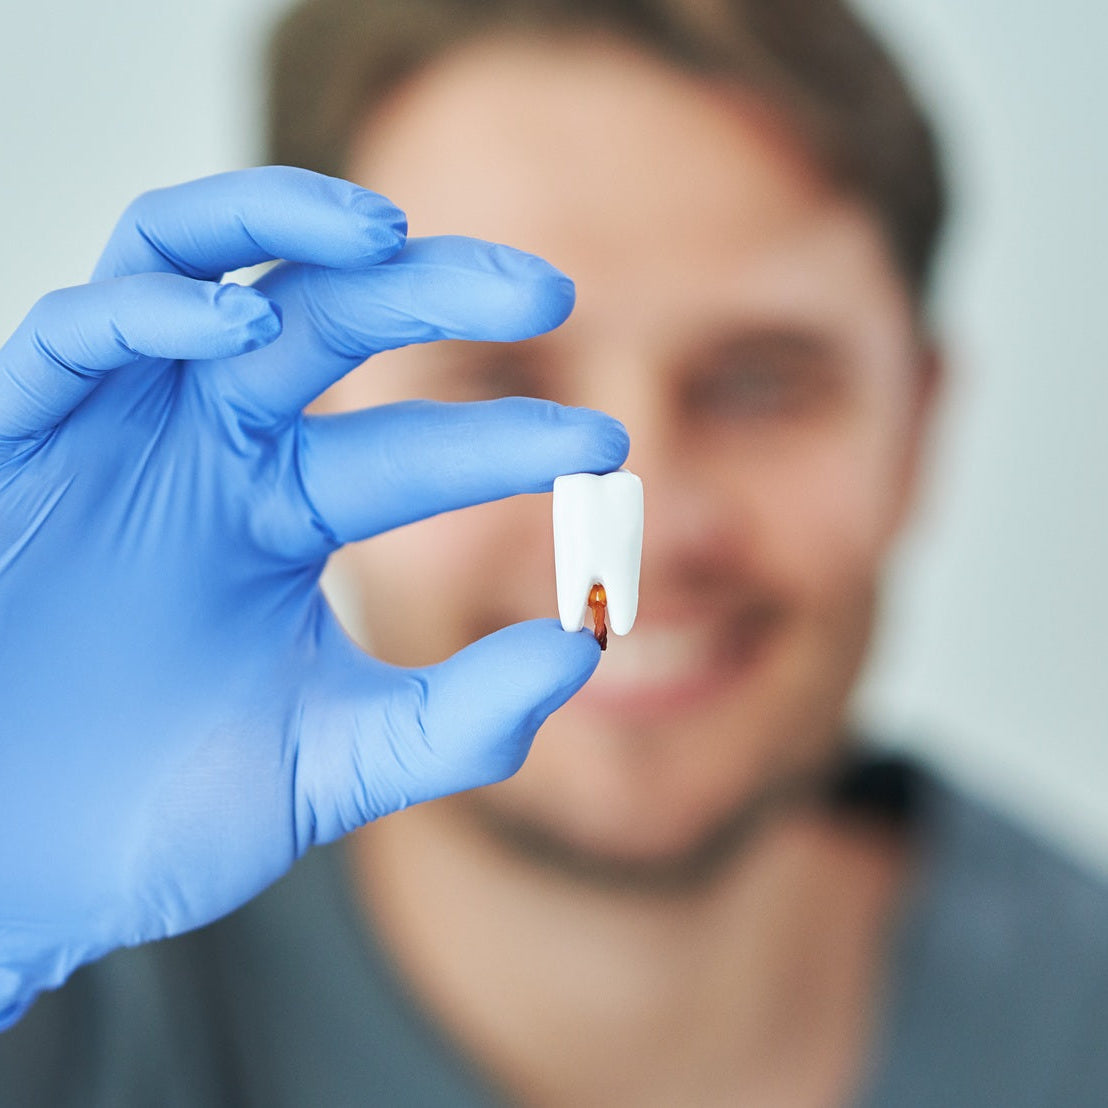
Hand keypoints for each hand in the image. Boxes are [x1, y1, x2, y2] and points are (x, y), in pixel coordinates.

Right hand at [0, 167, 627, 1027]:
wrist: (7, 879)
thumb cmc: (149, 818)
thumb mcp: (330, 766)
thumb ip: (457, 721)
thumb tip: (583, 648)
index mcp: (280, 514)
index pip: (411, 448)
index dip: (508, 441)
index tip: (606, 454)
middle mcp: (205, 452)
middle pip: (325, 316)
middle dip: (432, 286)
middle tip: (548, 290)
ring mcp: (108, 436)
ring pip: (188, 263)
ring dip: (282, 221)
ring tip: (388, 230)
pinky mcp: (9, 444)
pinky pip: (70, 335)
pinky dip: (148, 310)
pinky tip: (235, 323)